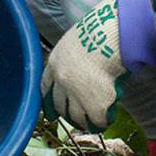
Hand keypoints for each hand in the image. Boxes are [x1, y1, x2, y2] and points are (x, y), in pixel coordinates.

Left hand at [41, 0, 128, 130]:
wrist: (110, 37)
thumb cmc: (99, 31)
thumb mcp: (76, 41)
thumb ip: (74, 56)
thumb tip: (84, 65)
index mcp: (54, 63)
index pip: (45, 86)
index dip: (47, 100)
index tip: (49, 112)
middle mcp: (62, 82)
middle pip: (59, 105)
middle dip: (65, 114)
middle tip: (73, 120)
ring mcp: (77, 95)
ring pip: (76, 117)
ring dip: (82, 123)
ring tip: (90, 125)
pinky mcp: (95, 105)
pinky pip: (97, 120)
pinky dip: (101, 123)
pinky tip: (105, 122)